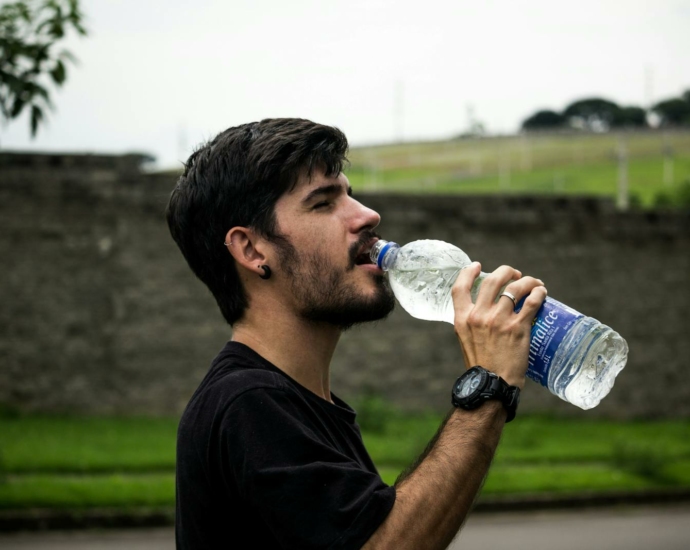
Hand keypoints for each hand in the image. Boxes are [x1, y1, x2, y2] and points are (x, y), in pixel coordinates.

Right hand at [451, 263, 546, 388]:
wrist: (491, 386)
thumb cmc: (481, 367)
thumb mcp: (466, 341)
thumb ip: (472, 324)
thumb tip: (485, 312)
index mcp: (462, 319)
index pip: (459, 287)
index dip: (468, 272)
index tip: (477, 266)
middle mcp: (479, 316)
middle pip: (492, 280)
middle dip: (506, 272)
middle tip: (515, 274)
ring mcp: (499, 320)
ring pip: (515, 287)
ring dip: (527, 281)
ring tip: (534, 283)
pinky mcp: (518, 327)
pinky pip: (532, 301)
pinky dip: (538, 293)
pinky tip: (542, 292)